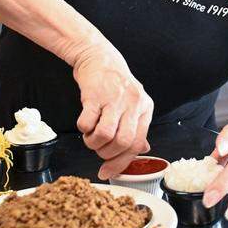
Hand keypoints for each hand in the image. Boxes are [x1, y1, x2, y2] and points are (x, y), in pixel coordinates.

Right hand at [72, 45, 153, 179]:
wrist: (98, 56)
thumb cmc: (115, 83)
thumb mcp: (133, 103)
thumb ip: (137, 127)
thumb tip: (142, 150)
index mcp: (144, 108)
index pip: (137, 144)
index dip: (121, 162)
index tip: (107, 171)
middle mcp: (133, 104)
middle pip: (123, 143)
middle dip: (107, 154)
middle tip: (98, 148)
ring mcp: (114, 99)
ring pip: (106, 135)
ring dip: (94, 143)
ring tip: (90, 136)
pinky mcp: (94, 95)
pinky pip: (87, 123)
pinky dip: (83, 129)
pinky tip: (84, 124)